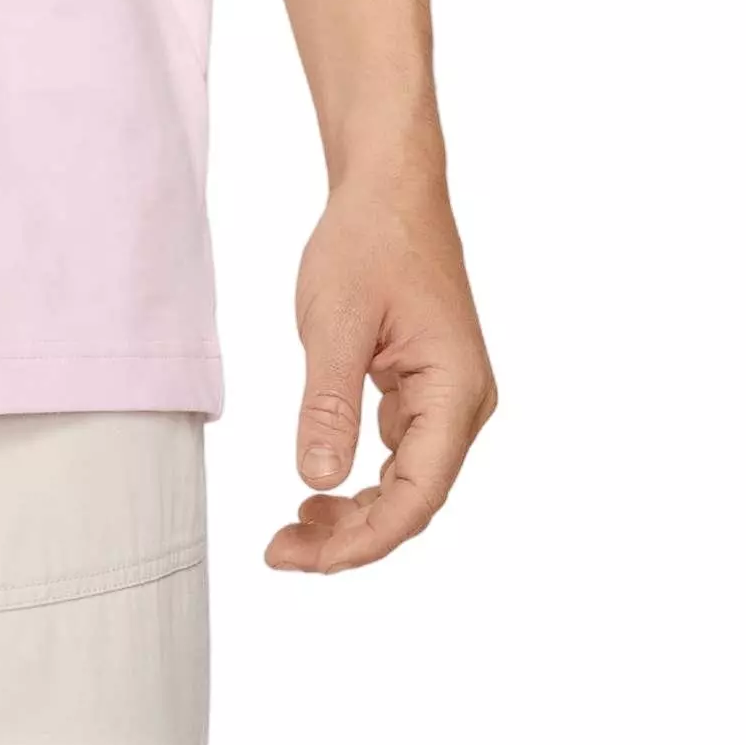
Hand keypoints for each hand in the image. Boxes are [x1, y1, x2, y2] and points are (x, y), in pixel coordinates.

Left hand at [268, 173, 496, 572]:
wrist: (390, 185)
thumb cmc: (369, 239)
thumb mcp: (336, 320)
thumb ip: (328, 404)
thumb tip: (318, 480)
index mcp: (456, 391)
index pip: (416, 496)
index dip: (362, 540)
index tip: (303, 559)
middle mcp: (464, 404)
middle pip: (413, 499)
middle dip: (349, 536)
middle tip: (281, 552)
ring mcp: (448, 398)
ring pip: (405, 481)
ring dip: (353, 512)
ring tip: (291, 529)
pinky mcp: (425, 388)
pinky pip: (399, 452)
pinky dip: (360, 477)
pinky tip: (319, 486)